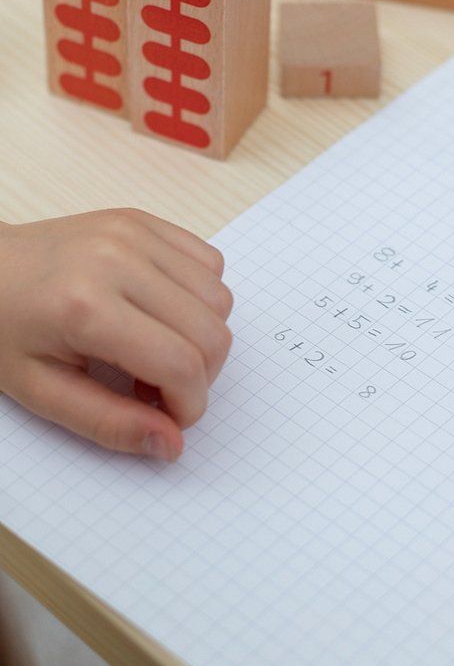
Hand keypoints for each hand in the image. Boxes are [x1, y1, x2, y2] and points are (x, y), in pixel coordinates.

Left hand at [0, 209, 232, 460]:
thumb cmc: (4, 328)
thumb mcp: (41, 392)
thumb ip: (109, 423)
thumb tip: (172, 444)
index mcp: (85, 307)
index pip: (181, 365)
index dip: (189, 405)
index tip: (170, 417)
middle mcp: (118, 261)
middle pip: (212, 334)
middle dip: (200, 376)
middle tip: (160, 387)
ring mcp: (135, 234)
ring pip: (221, 300)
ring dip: (204, 337)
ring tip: (159, 347)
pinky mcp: (146, 221)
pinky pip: (211, 264)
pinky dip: (201, 297)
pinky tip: (164, 312)